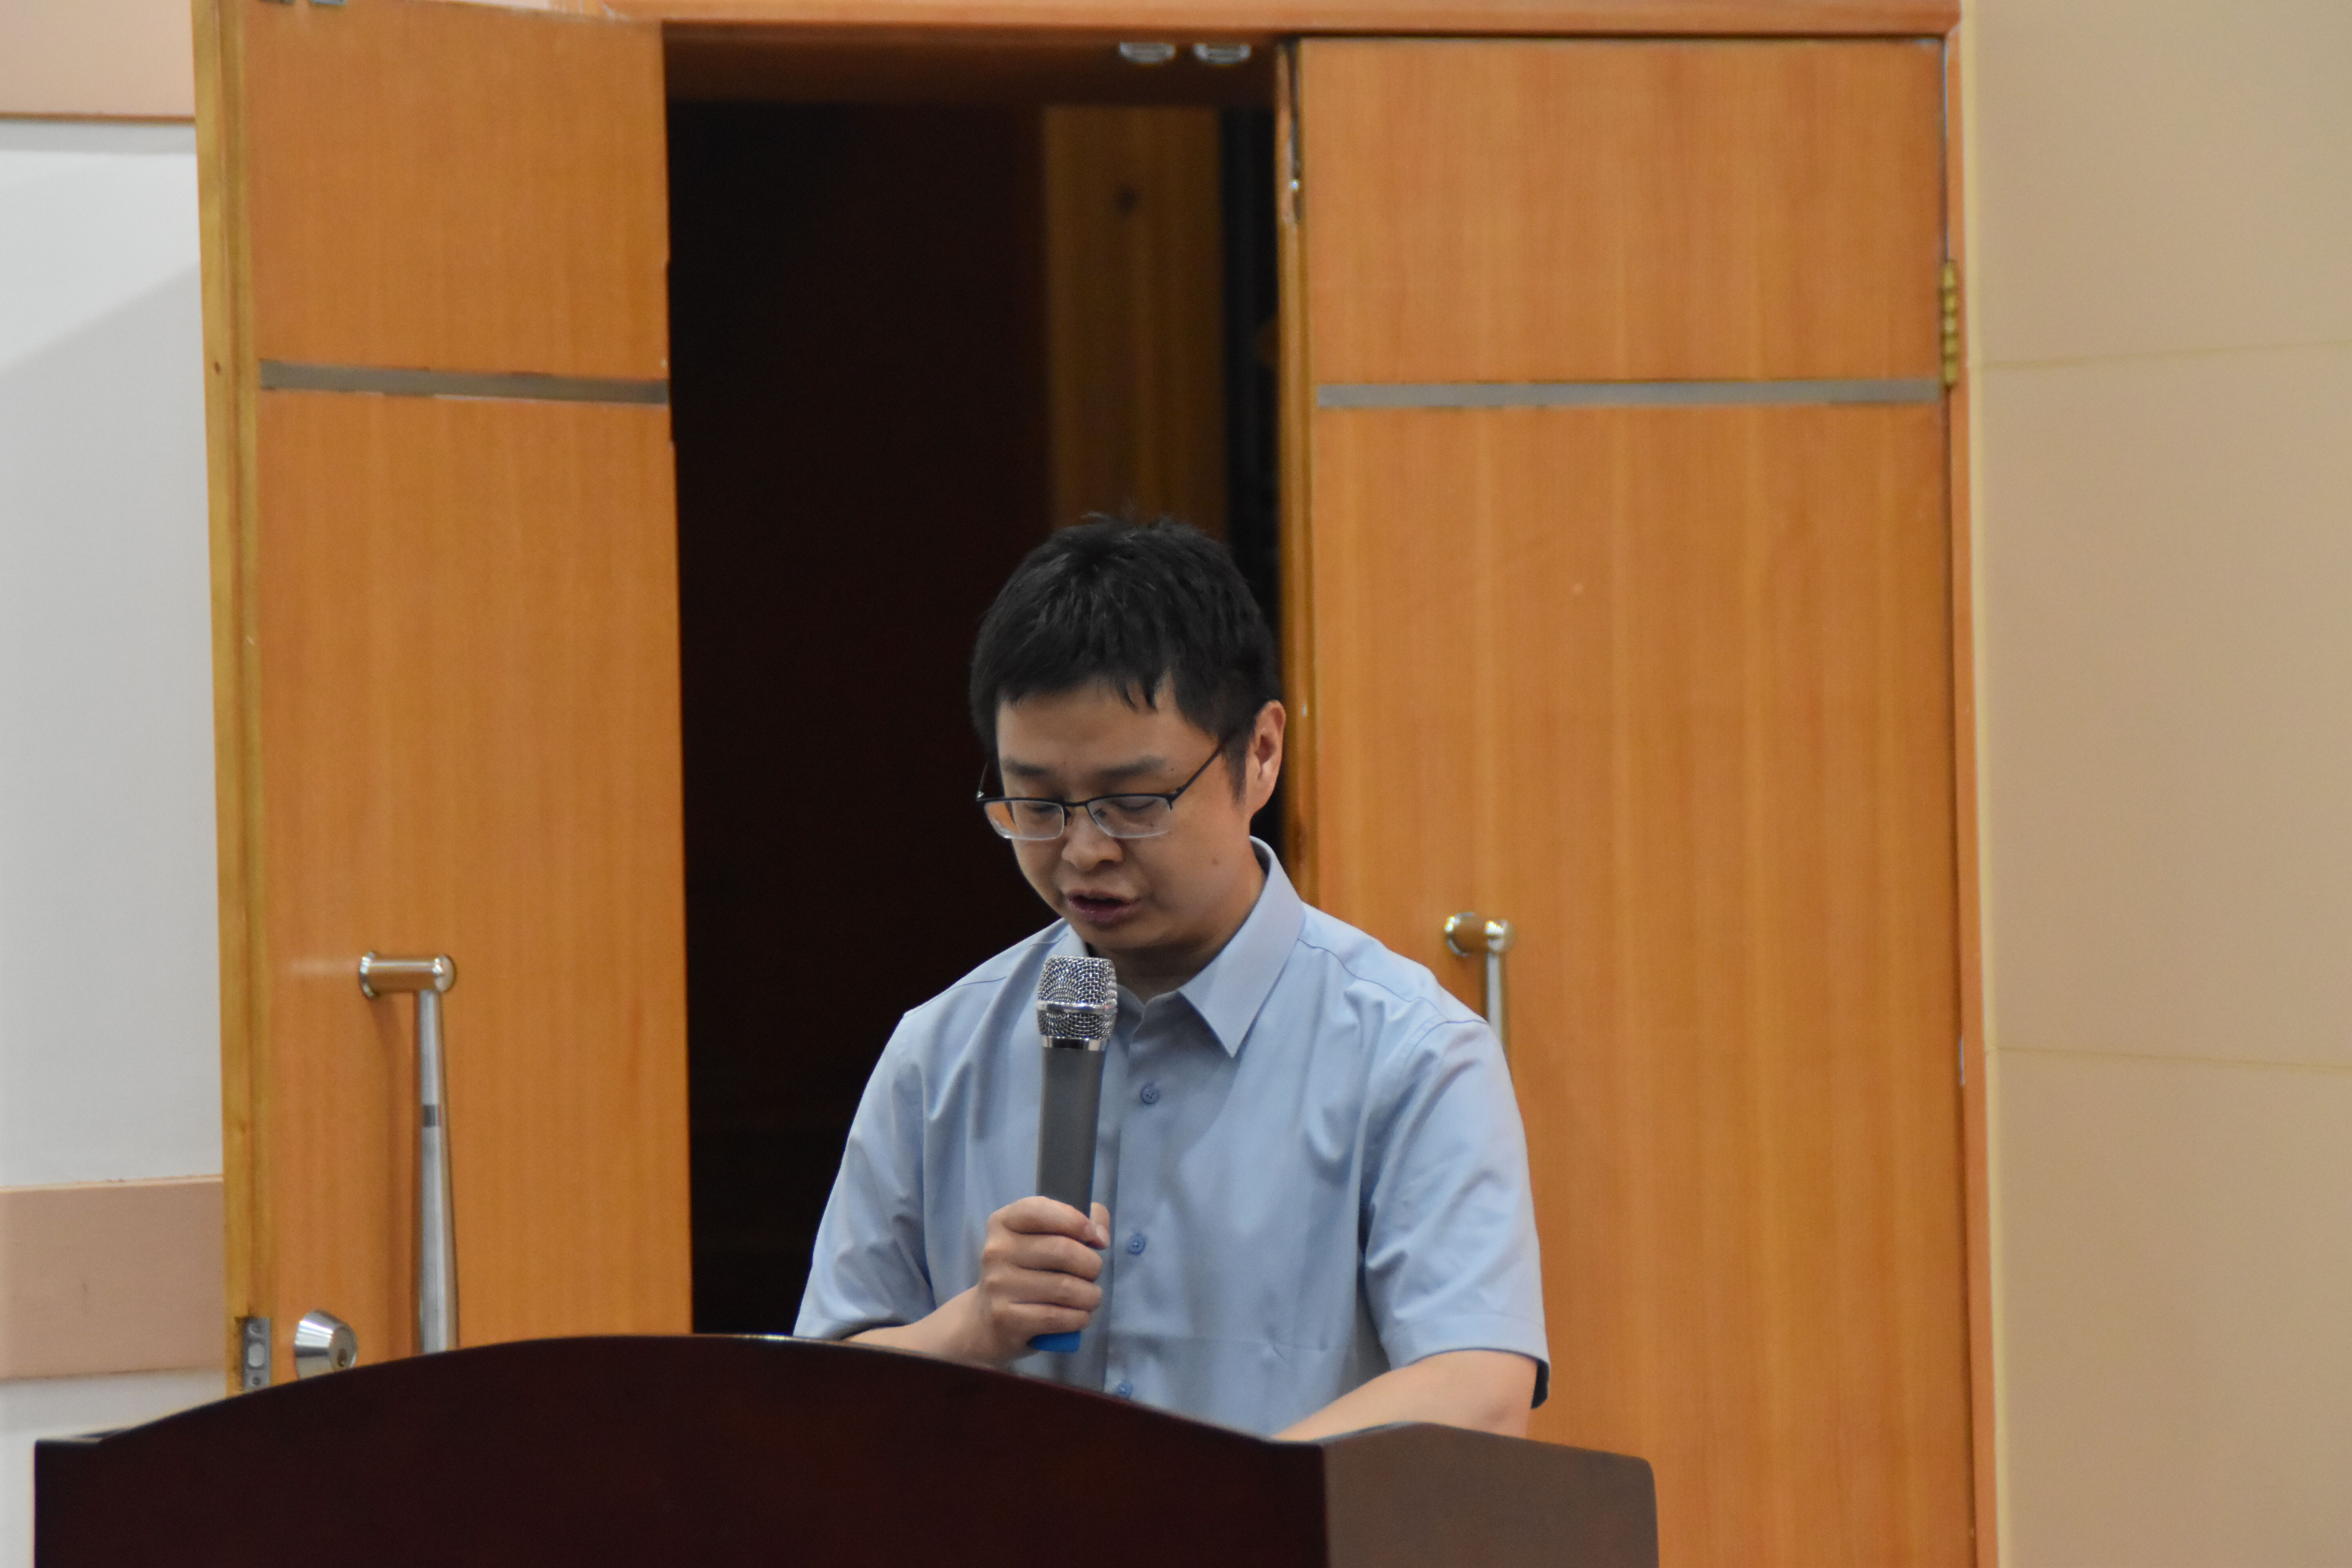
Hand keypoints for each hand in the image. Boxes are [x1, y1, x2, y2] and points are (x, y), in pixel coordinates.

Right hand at [958, 1196, 1109, 1366]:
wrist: (985, 1320)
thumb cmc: (1026, 1272)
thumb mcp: (1042, 1238)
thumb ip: (1077, 1222)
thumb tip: (1100, 1235)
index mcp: (1003, 1222)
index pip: (1040, 1210)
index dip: (1076, 1221)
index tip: (1095, 1236)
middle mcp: (996, 1250)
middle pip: (1063, 1250)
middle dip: (1092, 1264)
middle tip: (1093, 1274)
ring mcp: (998, 1286)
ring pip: (1065, 1287)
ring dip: (1090, 1295)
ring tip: (1089, 1297)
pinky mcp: (1006, 1319)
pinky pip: (1058, 1317)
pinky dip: (1079, 1318)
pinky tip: (1078, 1316)